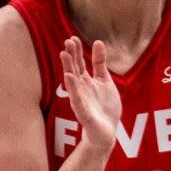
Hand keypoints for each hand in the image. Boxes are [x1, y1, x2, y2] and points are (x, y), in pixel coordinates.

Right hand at [58, 34, 122, 155]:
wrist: (106, 132)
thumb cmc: (104, 107)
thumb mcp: (105, 81)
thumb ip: (100, 63)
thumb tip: (98, 42)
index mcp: (85, 81)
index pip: (79, 63)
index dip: (76, 51)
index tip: (73, 38)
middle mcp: (80, 89)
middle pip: (74, 69)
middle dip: (71, 56)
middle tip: (67, 41)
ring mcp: (80, 100)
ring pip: (72, 82)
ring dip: (68, 68)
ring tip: (64, 54)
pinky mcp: (83, 112)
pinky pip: (77, 99)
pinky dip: (74, 89)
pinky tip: (70, 77)